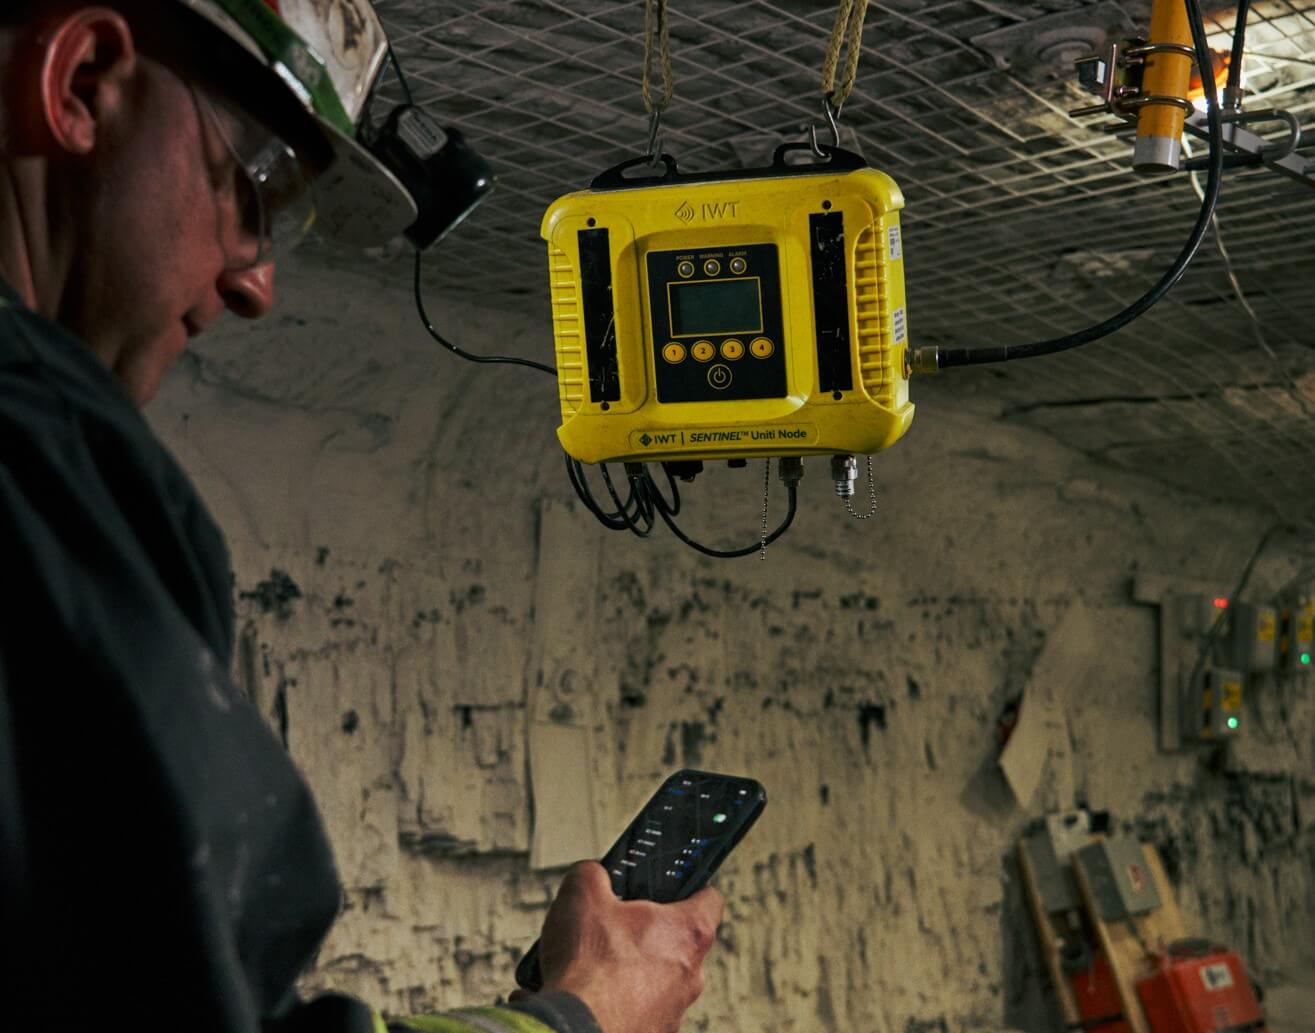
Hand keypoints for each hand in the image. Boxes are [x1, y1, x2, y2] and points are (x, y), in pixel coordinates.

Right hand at [536, 861, 723, 1032]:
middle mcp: (690, 976)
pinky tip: (587, 995)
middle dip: (646, 933)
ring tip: (592, 967)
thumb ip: (595, 873)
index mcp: (688, 933)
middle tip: (615, 927)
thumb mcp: (583, 892)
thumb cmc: (588, 966)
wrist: (571, 1028)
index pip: (710, 899)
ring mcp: (672, 1012)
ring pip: (656, 981)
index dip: (690, 886)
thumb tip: (594, 875)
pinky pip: (637, 1011)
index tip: (674, 885)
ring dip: (629, 972)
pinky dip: (616, 1002)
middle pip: (677, 943)